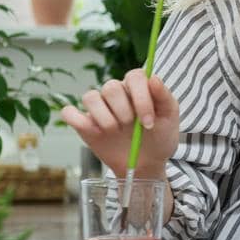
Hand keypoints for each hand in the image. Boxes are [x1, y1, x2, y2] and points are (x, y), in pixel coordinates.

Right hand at [60, 70, 179, 178]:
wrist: (146, 162)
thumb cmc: (160, 137)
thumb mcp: (170, 118)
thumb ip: (164, 97)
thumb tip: (154, 78)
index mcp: (138, 87)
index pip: (135, 76)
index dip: (141, 98)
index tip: (148, 122)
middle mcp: (116, 93)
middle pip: (111, 87)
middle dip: (123, 110)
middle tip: (132, 127)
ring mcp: (99, 108)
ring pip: (90, 97)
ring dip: (104, 117)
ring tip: (116, 131)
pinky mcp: (84, 123)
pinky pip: (69, 113)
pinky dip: (77, 120)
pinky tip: (96, 132)